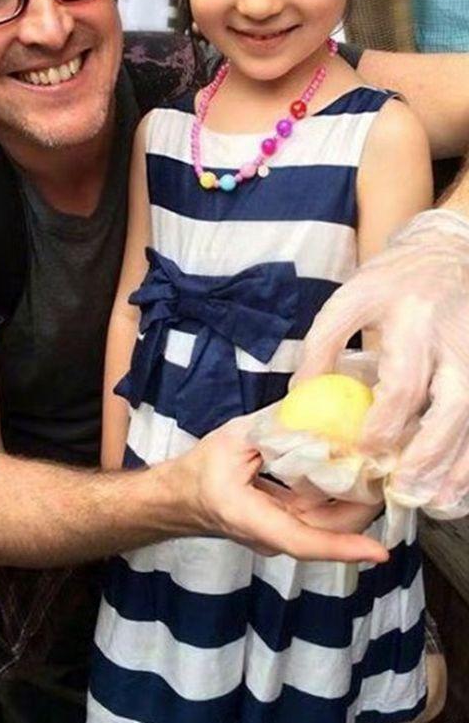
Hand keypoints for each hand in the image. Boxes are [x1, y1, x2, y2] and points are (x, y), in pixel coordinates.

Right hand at [173, 414, 387, 562]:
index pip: (301, 541)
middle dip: (364, 508)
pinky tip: (352, 471)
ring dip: (356, 502)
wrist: (180, 497)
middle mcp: (271, 536)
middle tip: (388, 472)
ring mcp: (282, 534)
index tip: (378, 551)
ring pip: (330, 526)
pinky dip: (341, 497)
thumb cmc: (200, 470)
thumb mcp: (233, 439)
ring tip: (378, 468)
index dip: (342, 548)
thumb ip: (273, 428)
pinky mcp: (288, 526)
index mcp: (251, 517)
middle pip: (328, 533)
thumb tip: (315, 408)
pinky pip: (321, 517)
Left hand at [294, 209, 468, 517]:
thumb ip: (324, 344)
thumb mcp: (350, 298)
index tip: (365, 451)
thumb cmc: (393, 279)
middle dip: (429, 454)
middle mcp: (451, 340)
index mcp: (410, 319)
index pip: (403, 384)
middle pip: (452, 406)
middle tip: (404, 490)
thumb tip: (300, 397)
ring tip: (435, 501)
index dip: (384, 424)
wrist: (449, 252)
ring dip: (458, 463)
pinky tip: (458, 483)